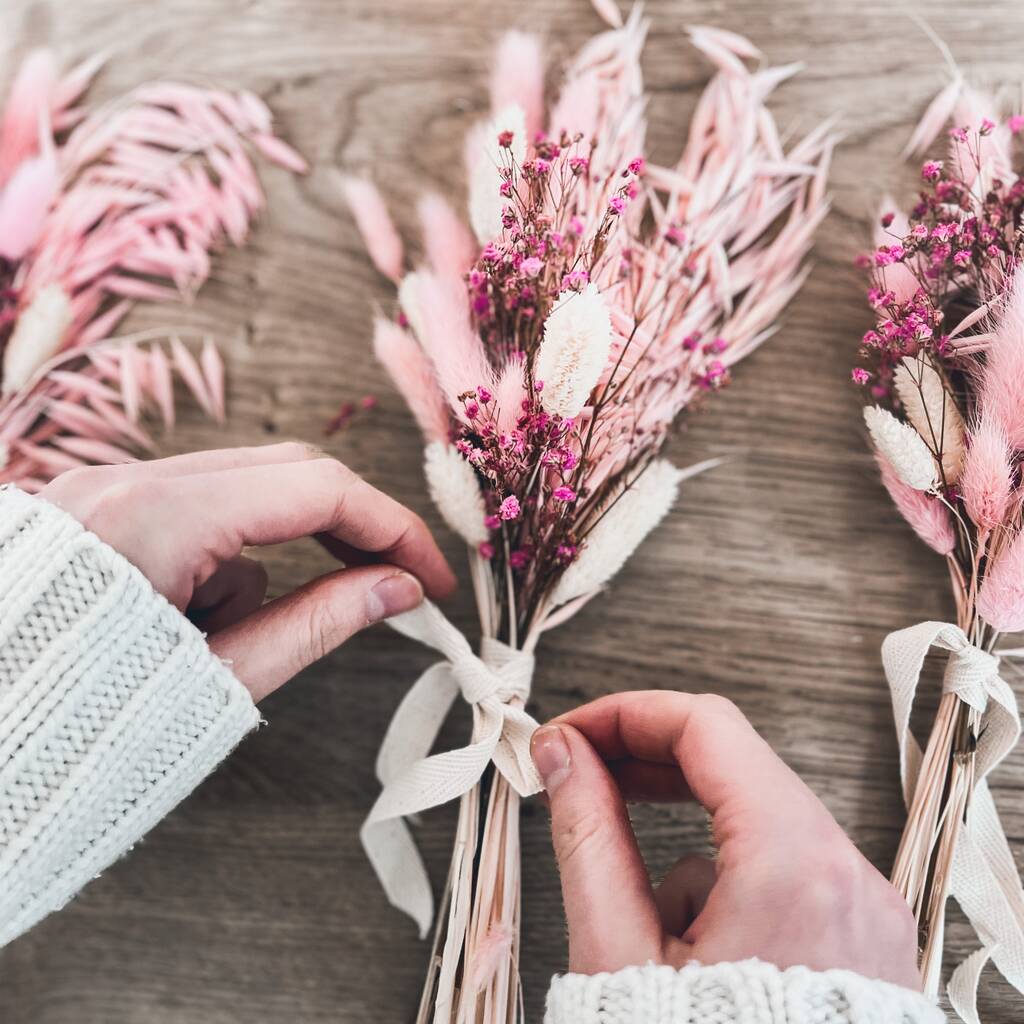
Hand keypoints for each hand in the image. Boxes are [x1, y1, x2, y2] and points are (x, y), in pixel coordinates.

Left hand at [39, 443, 455, 700]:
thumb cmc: (81, 728)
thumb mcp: (219, 679)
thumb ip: (318, 622)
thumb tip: (398, 589)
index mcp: (158, 519)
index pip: (317, 489)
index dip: (393, 529)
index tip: (429, 578)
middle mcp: (127, 480)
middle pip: (286, 470)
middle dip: (347, 527)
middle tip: (390, 583)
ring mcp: (103, 485)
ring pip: (241, 490)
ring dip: (270, 554)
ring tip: (226, 636)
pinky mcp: (94, 504)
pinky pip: (192, 509)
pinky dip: (218, 561)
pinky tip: (182, 623)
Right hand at [530, 691, 919, 988]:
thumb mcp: (618, 953)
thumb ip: (587, 833)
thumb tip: (563, 755)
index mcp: (793, 863)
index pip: (705, 728)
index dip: (625, 714)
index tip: (569, 732)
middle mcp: (847, 872)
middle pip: (736, 763)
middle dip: (647, 763)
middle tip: (579, 771)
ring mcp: (864, 905)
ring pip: (755, 819)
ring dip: (682, 839)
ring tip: (638, 918)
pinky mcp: (864, 935)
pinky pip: (784, 868)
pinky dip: (725, 882)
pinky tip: (695, 953)